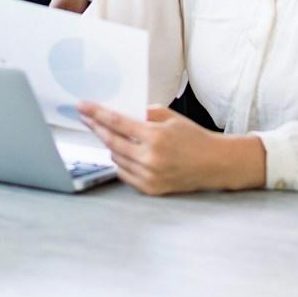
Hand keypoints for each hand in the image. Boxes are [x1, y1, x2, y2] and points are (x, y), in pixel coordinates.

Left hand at [77, 102, 266, 194]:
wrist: (215, 164)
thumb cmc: (194, 138)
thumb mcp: (171, 117)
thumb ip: (145, 114)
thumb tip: (120, 112)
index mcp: (155, 137)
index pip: (117, 123)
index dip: (97, 113)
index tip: (82, 107)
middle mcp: (150, 158)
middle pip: (111, 141)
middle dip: (96, 128)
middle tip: (85, 118)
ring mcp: (149, 176)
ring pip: (116, 158)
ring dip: (111, 145)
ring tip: (112, 135)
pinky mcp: (151, 189)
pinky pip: (124, 174)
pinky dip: (121, 162)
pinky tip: (124, 153)